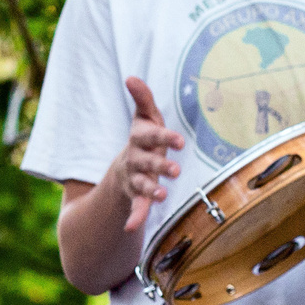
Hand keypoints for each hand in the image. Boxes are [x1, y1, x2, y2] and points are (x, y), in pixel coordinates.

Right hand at [111, 76, 184, 234]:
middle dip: (159, 164)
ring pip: (142, 184)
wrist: (125, 167)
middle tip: (175, 170)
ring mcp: (135, 178)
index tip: (179, 141)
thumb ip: (143, 99)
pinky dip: (134, 217)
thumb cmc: (144, 139)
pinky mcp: (136, 196)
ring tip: (163, 194)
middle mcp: (135, 158)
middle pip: (146, 161)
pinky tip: (131, 227)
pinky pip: (136, 206)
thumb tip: (131, 77)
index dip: (164, 137)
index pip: (151, 136)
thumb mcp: (145, 118)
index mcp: (140, 138)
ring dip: (151, 189)